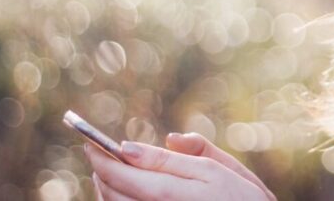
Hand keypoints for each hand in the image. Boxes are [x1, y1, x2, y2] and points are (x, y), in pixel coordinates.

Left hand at [86, 134, 275, 200]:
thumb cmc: (243, 200)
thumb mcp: (220, 170)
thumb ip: (188, 154)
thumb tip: (164, 138)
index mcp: (177, 193)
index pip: (127, 174)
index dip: (104, 157)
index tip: (90, 142)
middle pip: (115, 193)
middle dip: (102, 172)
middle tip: (97, 154)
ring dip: (106, 189)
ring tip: (108, 172)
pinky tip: (124, 192)